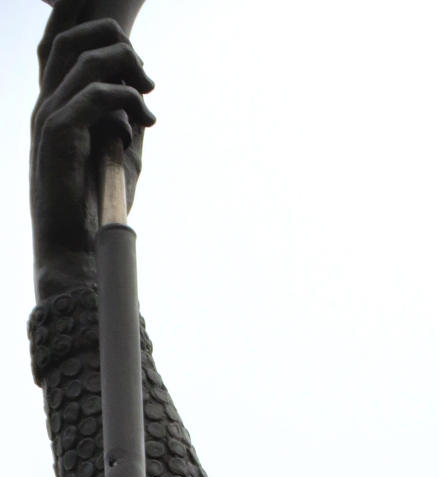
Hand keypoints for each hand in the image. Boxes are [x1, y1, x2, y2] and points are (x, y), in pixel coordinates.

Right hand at [31, 0, 154, 299]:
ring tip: (150, 91)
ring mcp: (48, 117)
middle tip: (145, 70)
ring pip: (82, 61)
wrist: (75, 249)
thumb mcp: (118, 157)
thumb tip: (142, 102)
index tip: (120, 27)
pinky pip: (94, 96)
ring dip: (124, 66)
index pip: (57, 45)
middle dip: (109, 37)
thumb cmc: (95, 209)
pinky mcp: (59, 134)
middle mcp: (45, 105)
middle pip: (67, 39)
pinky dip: (125, 100)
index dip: (77, 18)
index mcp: (53, 108)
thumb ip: (126, 124)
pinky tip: (146, 120)